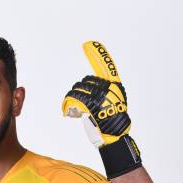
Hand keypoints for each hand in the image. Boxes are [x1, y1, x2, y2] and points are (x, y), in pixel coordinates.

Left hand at [62, 41, 141, 178]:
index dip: (98, 55)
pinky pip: (74, 99)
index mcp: (114, 86)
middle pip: (86, 81)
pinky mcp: (91, 106)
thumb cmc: (113, 123)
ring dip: (71, 98)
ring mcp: (100, 97)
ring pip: (77, 90)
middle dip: (79, 90)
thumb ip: (103, 95)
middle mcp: (108, 89)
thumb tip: (89, 93)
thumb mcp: (113, 104)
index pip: (107, 67)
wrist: (115, 137)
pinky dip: (67, 105)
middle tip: (76, 102)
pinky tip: (66, 112)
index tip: (89, 44)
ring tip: (70, 108)